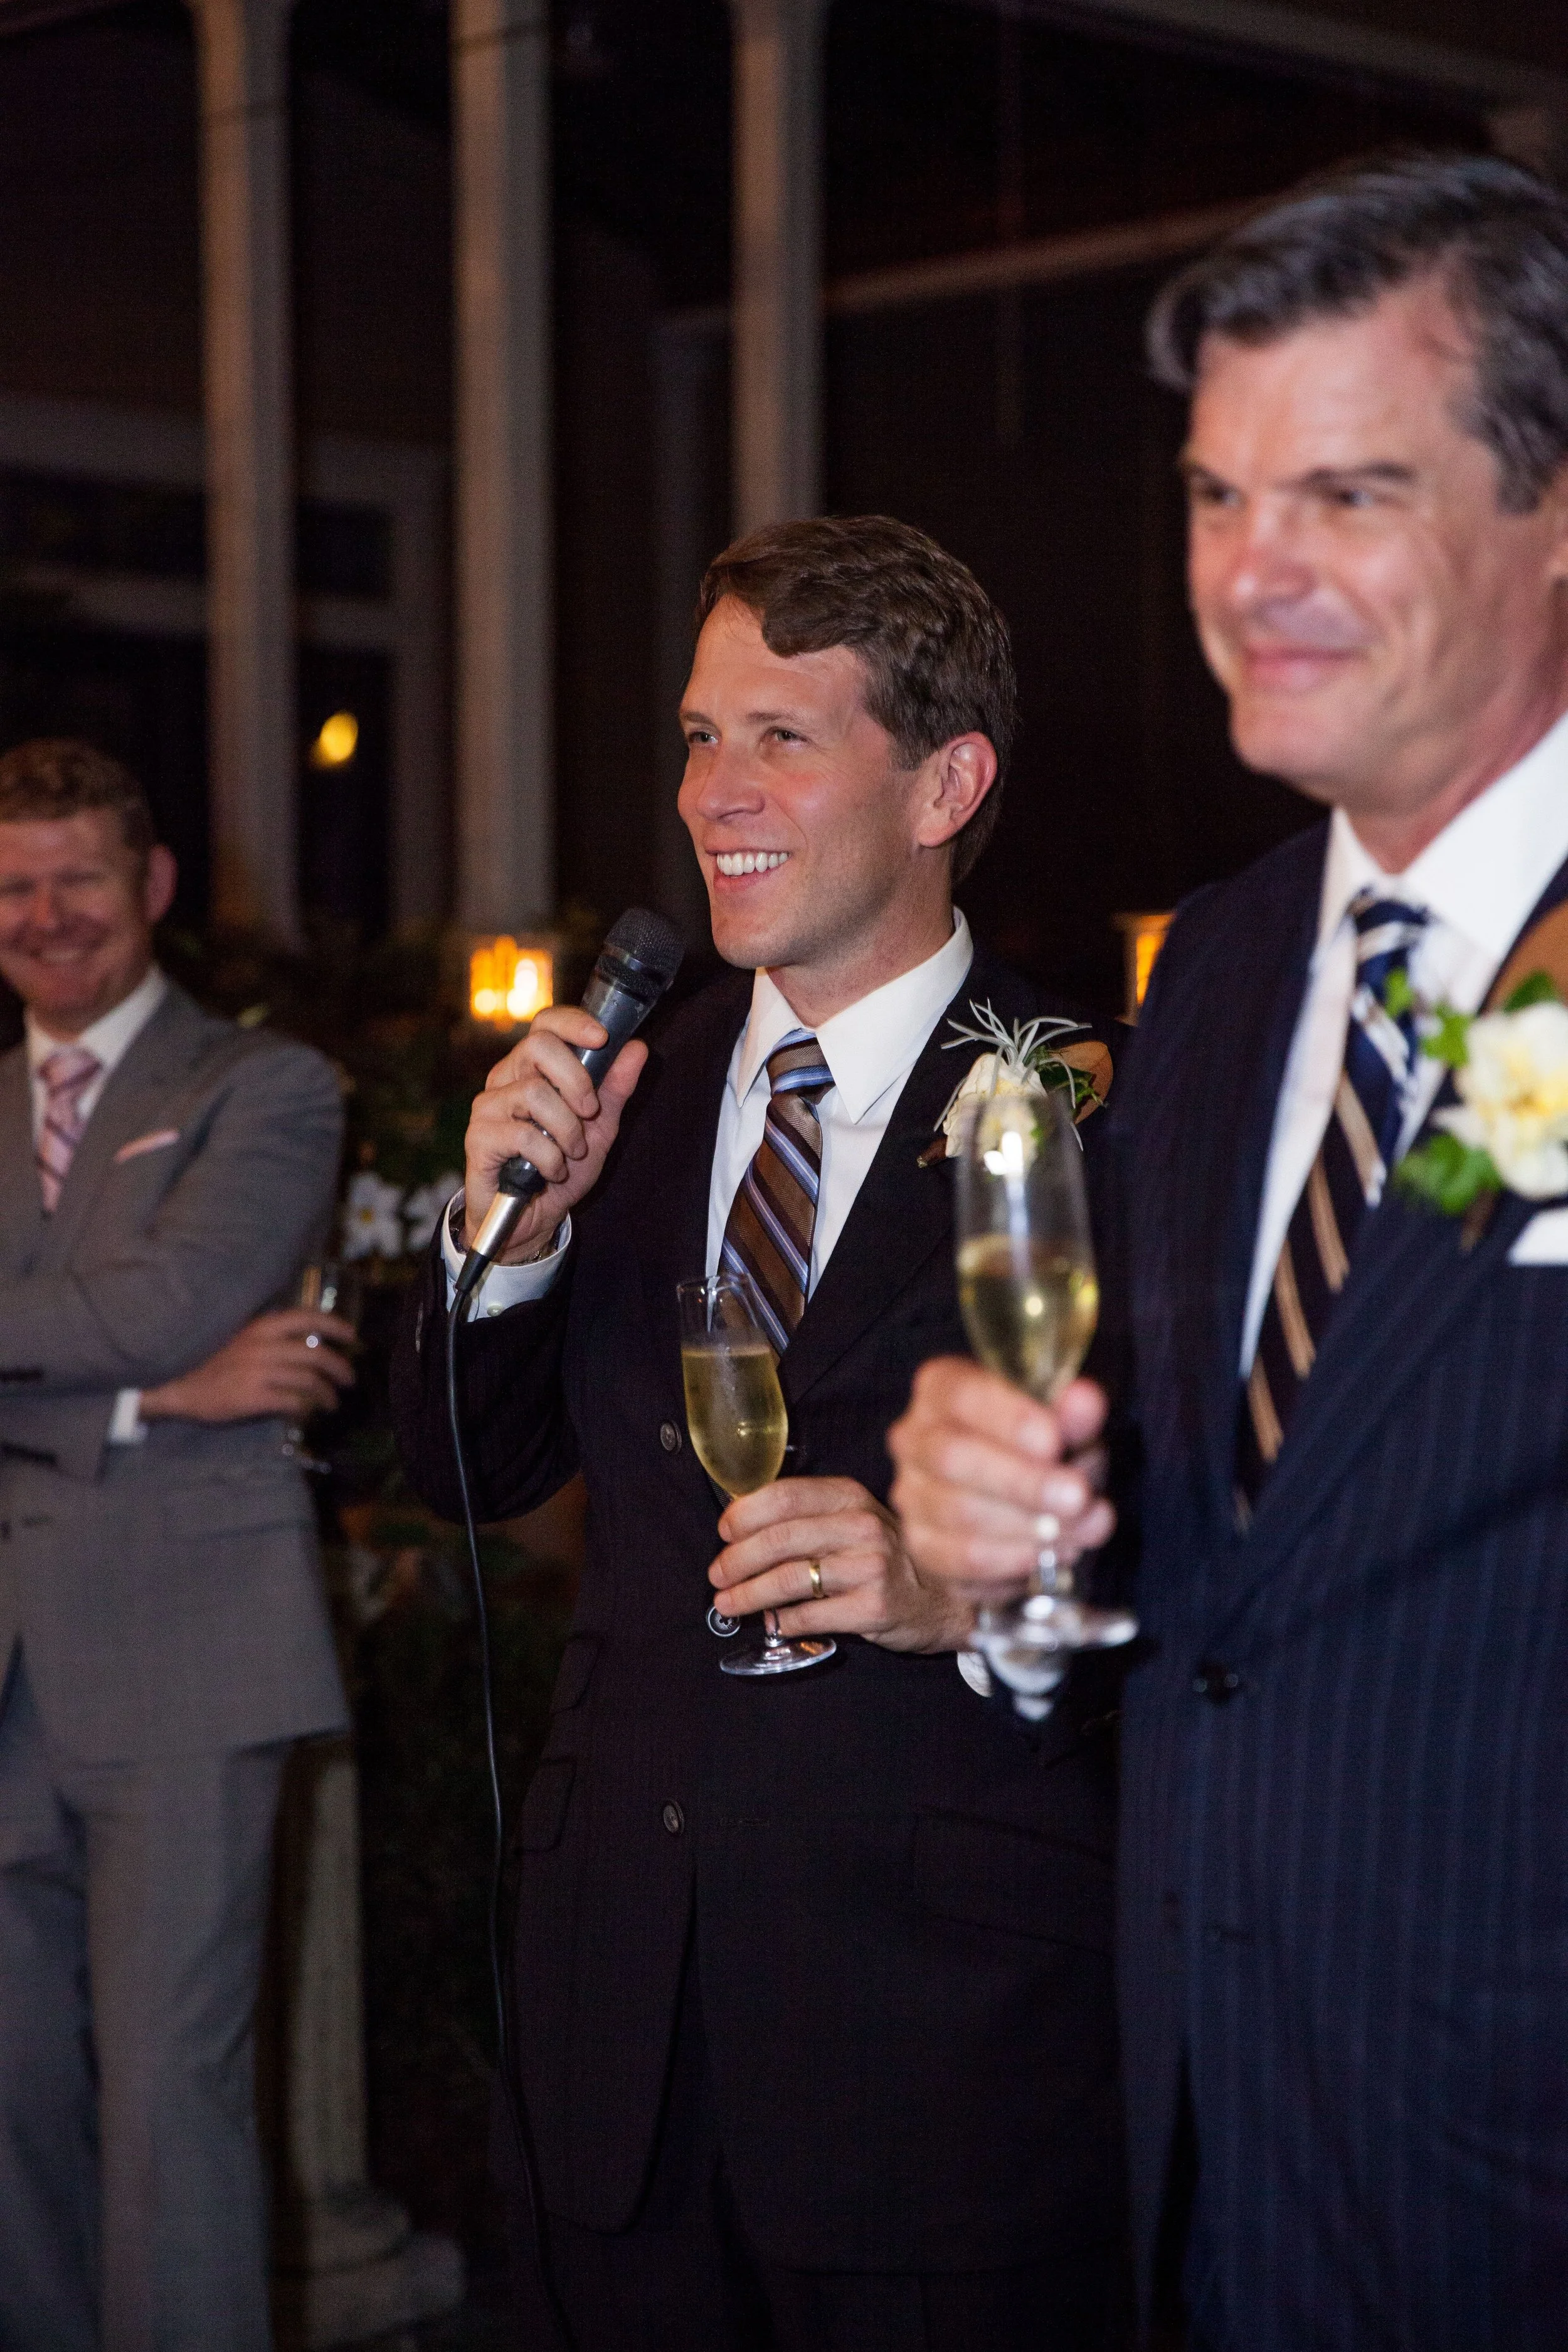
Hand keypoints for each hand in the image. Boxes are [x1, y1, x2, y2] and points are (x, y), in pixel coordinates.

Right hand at [139, 1310, 356, 1424]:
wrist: (176, 1384)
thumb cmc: (210, 1362)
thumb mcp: (239, 1338)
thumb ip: (268, 1337)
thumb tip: (304, 1342)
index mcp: (260, 1327)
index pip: (306, 1318)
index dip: (334, 1325)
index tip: (352, 1336)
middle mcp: (262, 1345)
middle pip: (316, 1353)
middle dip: (340, 1367)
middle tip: (349, 1379)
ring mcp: (258, 1371)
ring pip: (308, 1380)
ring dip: (327, 1393)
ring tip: (332, 1403)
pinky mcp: (252, 1396)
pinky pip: (292, 1401)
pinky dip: (306, 1407)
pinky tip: (308, 1412)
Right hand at [461, 1006, 648, 1263]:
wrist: (534, 1218)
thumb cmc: (562, 1167)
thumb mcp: (600, 1127)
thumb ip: (616, 1088)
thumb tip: (637, 1047)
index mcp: (532, 1068)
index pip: (546, 1024)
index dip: (573, 1023)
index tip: (601, 1038)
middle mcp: (505, 1079)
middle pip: (538, 1046)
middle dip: (577, 1079)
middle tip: (590, 1112)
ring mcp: (488, 1107)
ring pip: (533, 1092)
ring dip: (567, 1128)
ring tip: (572, 1152)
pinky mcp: (478, 1138)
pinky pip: (521, 1134)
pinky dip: (549, 1157)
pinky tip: (553, 1171)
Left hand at [707, 1475, 972, 1652]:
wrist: (944, 1598)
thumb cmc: (888, 1557)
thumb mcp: (855, 1520)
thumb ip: (809, 1516)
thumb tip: (741, 1523)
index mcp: (851, 1497)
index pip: (784, 1497)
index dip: (744, 1514)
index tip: (723, 1532)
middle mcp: (862, 1527)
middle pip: (779, 1540)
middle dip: (737, 1560)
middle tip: (716, 1575)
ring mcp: (870, 1567)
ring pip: (789, 1580)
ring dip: (748, 1594)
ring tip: (727, 1603)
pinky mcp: (874, 1608)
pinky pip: (811, 1615)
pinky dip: (783, 1621)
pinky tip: (772, 1622)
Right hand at [887, 1361, 1114, 1609]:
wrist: (1019, 1505)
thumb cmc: (1038, 1449)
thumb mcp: (1064, 1425)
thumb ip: (1072, 1414)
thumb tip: (1084, 1401)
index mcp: (941, 1389)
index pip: (960, 1395)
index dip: (1008, 1418)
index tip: (1054, 1441)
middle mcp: (915, 1438)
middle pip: (952, 1456)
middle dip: (1022, 1480)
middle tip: (1076, 1496)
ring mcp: (912, 1494)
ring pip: (958, 1512)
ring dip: (1027, 1524)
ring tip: (1077, 1527)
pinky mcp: (923, 1545)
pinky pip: (961, 1558)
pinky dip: (1012, 1559)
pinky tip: (1048, 1552)